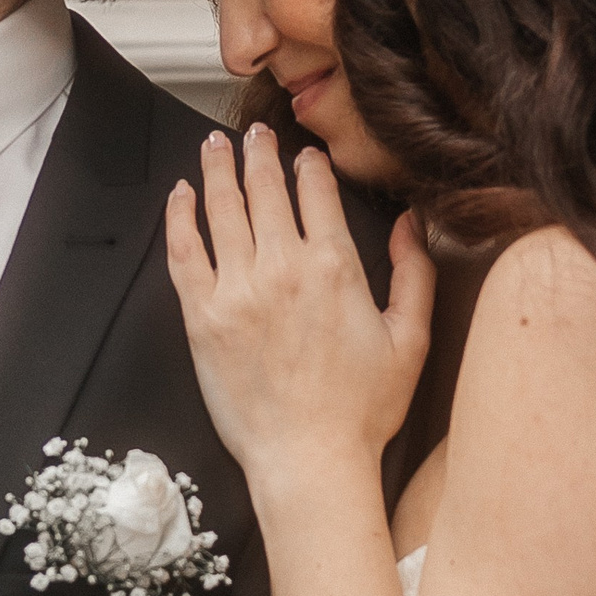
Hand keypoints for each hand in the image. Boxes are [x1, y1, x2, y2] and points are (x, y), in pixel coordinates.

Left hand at [165, 125, 433, 480]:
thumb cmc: (360, 411)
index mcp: (335, 268)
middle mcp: (282, 269)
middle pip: (264, 190)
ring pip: (222, 209)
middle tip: (255, 134)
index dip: (309, 166)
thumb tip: (413, 224)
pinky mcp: (202, 317)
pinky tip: (181, 196)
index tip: (304, 156)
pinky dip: (180, 216)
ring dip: (218, 169)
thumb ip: (415, 273)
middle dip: (259, 154)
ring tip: (215, 145)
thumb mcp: (411, 339)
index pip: (316, 192)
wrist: (309, 460)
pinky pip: (184, 252)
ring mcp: (237, 291)